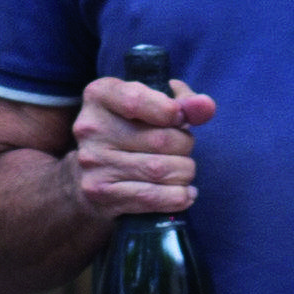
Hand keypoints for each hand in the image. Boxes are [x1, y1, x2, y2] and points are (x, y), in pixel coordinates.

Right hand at [64, 73, 212, 220]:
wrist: (89, 176)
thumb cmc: (130, 131)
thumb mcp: (153, 103)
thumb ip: (183, 100)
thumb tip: (205, 106)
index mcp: (100, 95)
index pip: (137, 100)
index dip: (171, 111)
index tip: (179, 118)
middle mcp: (91, 128)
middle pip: (160, 139)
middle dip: (184, 145)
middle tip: (182, 148)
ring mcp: (94, 163)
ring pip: (161, 170)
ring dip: (183, 172)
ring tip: (181, 170)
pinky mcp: (101, 193)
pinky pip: (155, 197)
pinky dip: (179, 196)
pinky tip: (183, 193)